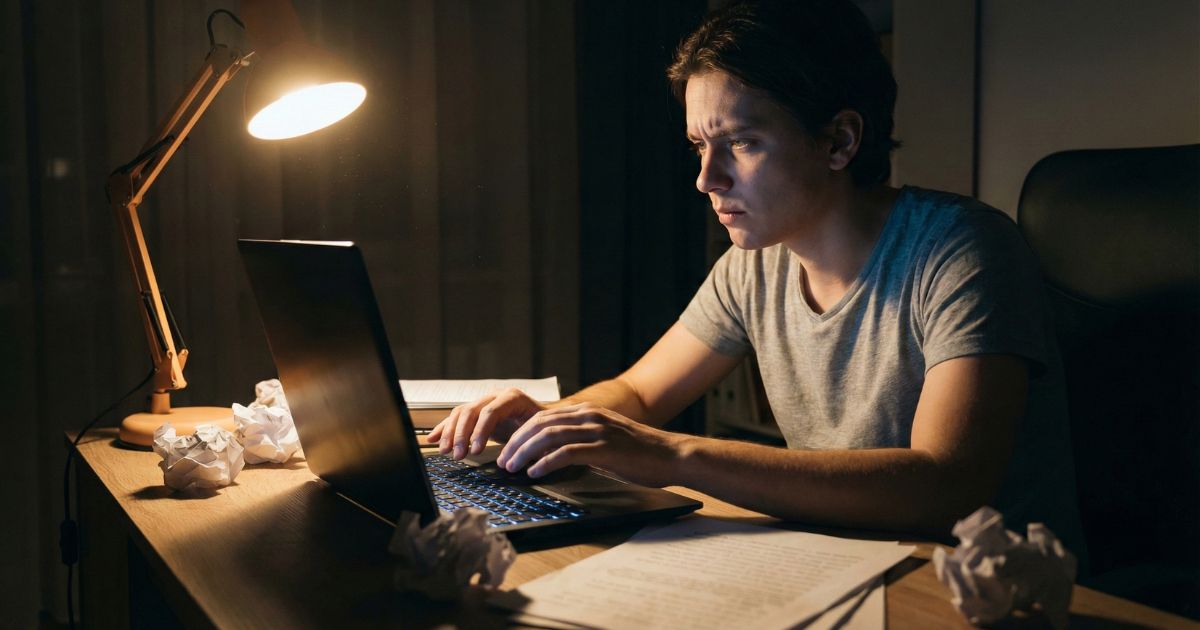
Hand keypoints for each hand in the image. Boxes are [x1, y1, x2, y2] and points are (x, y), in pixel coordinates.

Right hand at [426, 388, 546, 458]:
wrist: (544, 417)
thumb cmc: (544, 425)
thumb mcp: (541, 431)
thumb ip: (531, 440)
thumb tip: (520, 456)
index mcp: (512, 398)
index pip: (490, 412)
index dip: (480, 431)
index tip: (475, 450)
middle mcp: (495, 396)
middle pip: (471, 411)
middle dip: (462, 435)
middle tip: (458, 455)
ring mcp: (484, 402)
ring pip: (460, 414)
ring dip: (450, 434)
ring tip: (445, 452)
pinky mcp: (476, 412)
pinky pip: (456, 418)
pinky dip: (444, 429)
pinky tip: (433, 439)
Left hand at [496, 403, 683, 486]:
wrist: (670, 455)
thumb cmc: (639, 453)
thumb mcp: (605, 439)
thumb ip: (581, 441)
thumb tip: (553, 456)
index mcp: (587, 412)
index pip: (543, 417)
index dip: (520, 433)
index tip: (507, 450)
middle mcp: (589, 416)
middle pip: (540, 424)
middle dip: (517, 443)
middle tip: (503, 461)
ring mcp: (597, 430)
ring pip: (549, 436)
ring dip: (526, 453)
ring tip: (513, 468)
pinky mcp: (604, 448)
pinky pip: (567, 453)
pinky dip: (546, 462)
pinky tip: (535, 472)